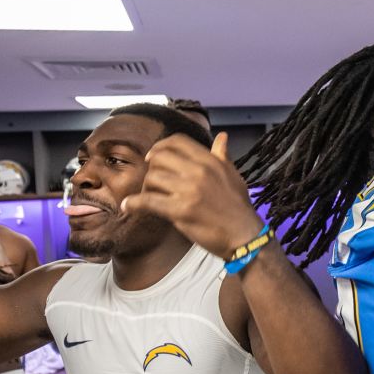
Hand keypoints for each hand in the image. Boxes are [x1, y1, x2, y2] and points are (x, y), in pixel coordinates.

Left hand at [122, 133, 263, 258]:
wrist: (245, 236)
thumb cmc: (239, 208)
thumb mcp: (234, 176)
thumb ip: (222, 156)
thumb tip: (222, 137)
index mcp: (210, 161)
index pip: (178, 142)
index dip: (161, 146)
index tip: (153, 157)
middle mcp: (198, 171)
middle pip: (160, 157)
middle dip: (151, 168)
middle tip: (151, 181)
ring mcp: (189, 190)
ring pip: (152, 177)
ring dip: (145, 187)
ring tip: (148, 197)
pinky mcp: (181, 211)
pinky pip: (149, 201)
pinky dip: (134, 204)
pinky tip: (128, 206)